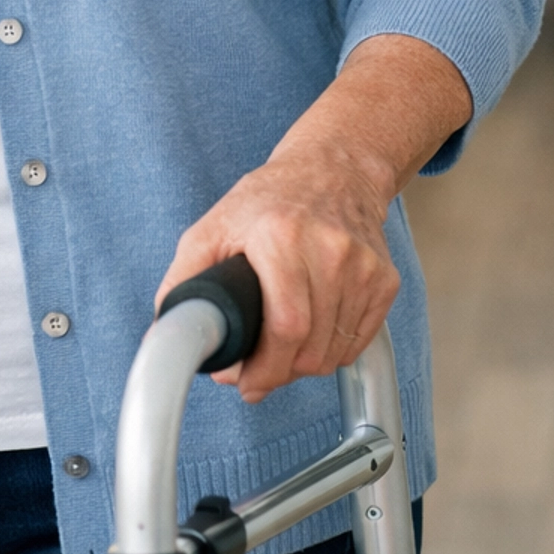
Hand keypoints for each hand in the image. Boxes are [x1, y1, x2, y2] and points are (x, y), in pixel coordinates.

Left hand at [154, 149, 398, 402]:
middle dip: (279, 372)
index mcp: (282, 236)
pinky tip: (312, 333)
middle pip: (311, 348)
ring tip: (282, 347)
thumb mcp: (213, 227)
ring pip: (335, 352)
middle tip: (259, 369)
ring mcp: (363, 266)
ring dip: (304, 364)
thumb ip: (184, 277)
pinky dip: (332, 350)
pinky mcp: (384, 279)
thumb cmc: (268, 201)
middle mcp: (330, 249)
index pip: (286, 326)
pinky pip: (357, 342)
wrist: (333, 170)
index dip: (265, 368)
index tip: (246, 383)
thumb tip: (168, 330)